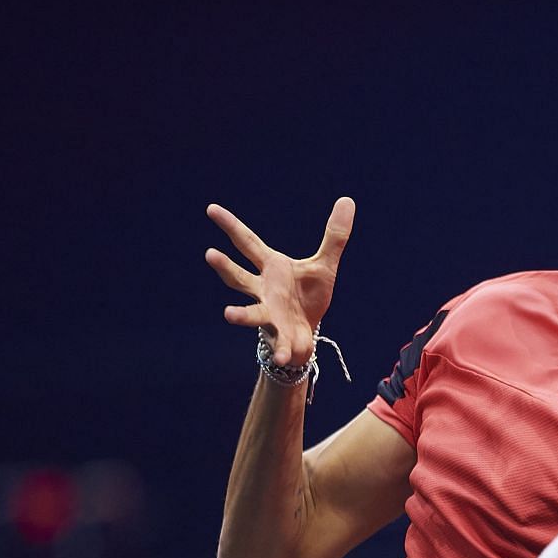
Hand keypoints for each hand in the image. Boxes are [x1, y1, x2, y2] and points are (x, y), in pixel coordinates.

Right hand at [204, 199, 354, 365]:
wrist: (306, 332)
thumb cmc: (307, 295)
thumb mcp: (324, 265)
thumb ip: (335, 236)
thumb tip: (348, 199)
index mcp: (271, 268)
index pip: (247, 243)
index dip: (230, 226)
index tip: (211, 209)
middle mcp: (263, 290)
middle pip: (239, 277)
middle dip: (225, 267)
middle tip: (209, 254)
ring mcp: (269, 314)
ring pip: (251, 314)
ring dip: (240, 315)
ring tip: (228, 314)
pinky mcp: (282, 337)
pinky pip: (280, 345)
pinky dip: (282, 351)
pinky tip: (283, 357)